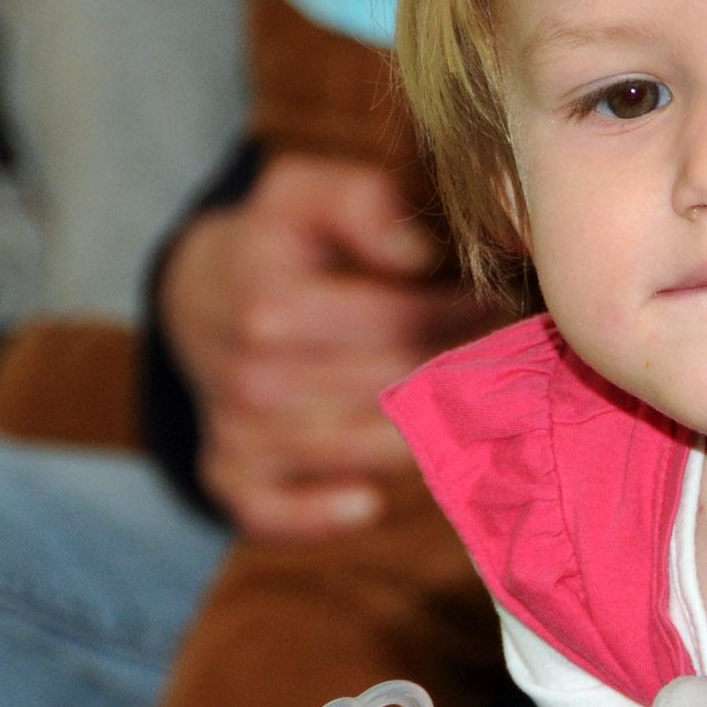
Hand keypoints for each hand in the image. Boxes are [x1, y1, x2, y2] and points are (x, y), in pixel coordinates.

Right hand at [161, 154, 489, 537]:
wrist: (193, 297)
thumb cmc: (273, 242)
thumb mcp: (303, 192)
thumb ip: (362, 203)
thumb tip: (418, 252)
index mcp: (271, 301)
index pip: (401, 322)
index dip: (465, 313)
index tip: (506, 305)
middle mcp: (252, 373)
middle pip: (392, 386)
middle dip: (460, 372)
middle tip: (514, 360)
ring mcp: (239, 429)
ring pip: (362, 448)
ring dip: (427, 434)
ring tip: (483, 409)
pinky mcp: (229, 475)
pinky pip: (277, 513)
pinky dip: (321, 514)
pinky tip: (367, 502)